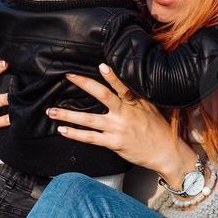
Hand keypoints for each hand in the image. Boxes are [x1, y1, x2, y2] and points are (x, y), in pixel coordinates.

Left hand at [49, 64, 198, 184]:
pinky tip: (63, 129)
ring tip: (51, 111)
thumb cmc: (158, 129)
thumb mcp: (150, 107)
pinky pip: (90, 138)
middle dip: (84, 84)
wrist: (166, 152)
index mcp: (135, 103)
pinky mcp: (114, 143)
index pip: (123, 86)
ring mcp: (117, 128)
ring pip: (88, 119)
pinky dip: (75, 134)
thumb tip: (122, 84)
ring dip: (68, 114)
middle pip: (102, 95)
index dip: (112, 76)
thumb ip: (135, 96)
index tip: (101, 66)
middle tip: (69, 76)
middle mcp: (124, 114)